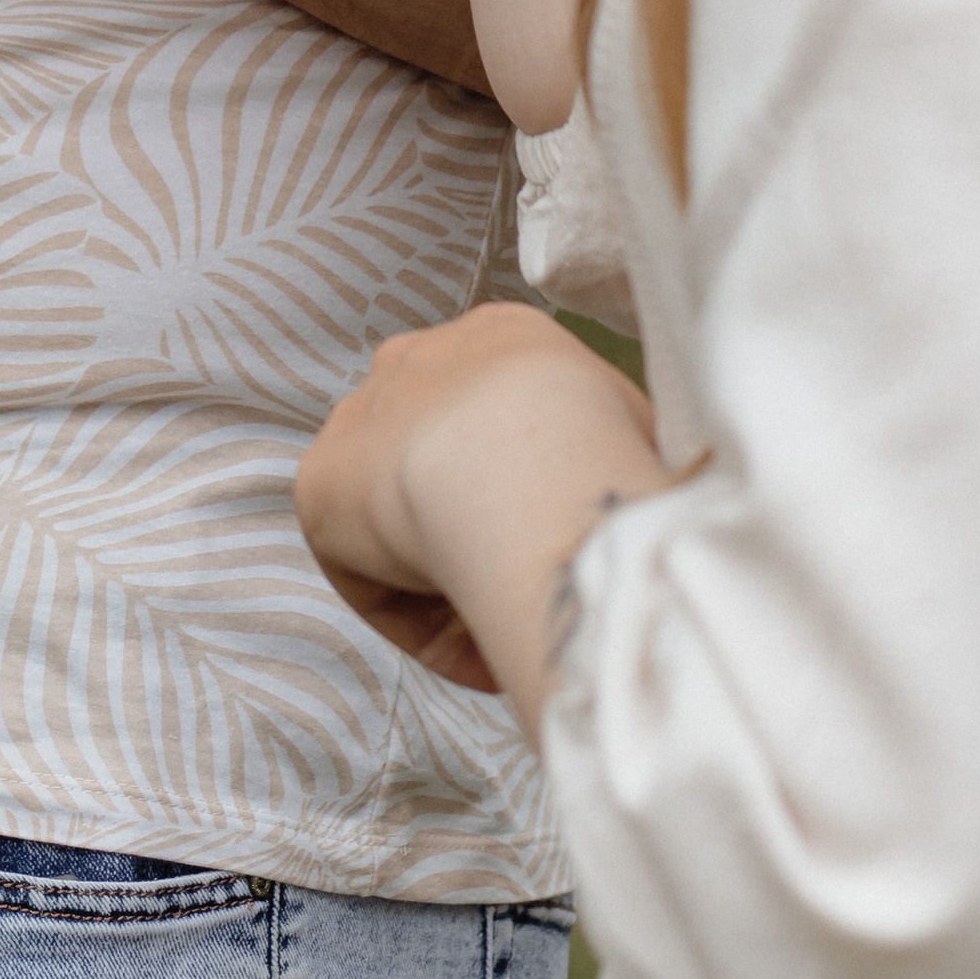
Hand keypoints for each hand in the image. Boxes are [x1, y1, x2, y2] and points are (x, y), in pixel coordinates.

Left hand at [295, 304, 661, 723]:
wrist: (522, 452)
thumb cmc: (605, 446)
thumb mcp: (646, 434)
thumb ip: (631, 457)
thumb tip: (659, 500)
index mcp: (498, 339)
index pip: (501, 417)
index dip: (532, 492)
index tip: (563, 543)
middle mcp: (417, 361)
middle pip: (444, 461)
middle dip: (479, 526)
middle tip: (529, 587)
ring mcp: (360, 420)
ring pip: (407, 520)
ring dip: (453, 576)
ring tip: (511, 625)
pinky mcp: (321, 487)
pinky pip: (373, 573)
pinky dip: (420, 619)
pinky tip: (473, 639)